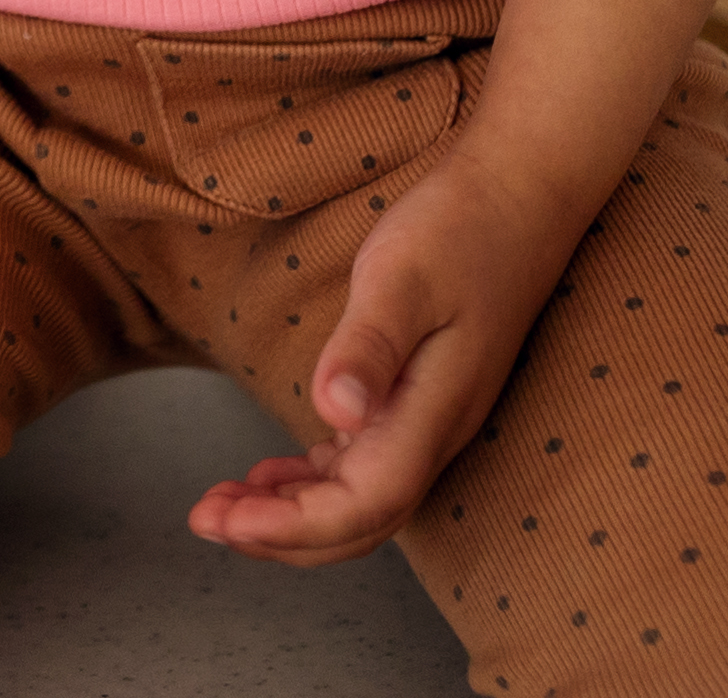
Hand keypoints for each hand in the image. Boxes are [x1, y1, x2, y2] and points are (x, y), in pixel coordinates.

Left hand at [184, 143, 594, 565]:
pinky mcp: (421, 396)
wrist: (522, 191)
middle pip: (360, 522)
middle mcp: (436, 431)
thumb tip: (334, 417)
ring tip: (224, 505)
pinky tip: (277, 473)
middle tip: (205, 521)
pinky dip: (316, 482)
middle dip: (280, 537)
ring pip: (363, 501)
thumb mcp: (402, 276)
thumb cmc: (460, 226)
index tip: (225, 521)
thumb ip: (368, 347)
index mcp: (433, 413)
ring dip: (293, 514)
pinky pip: (368, 466)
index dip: (292, 527)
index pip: (363, 506)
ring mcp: (432, 418)